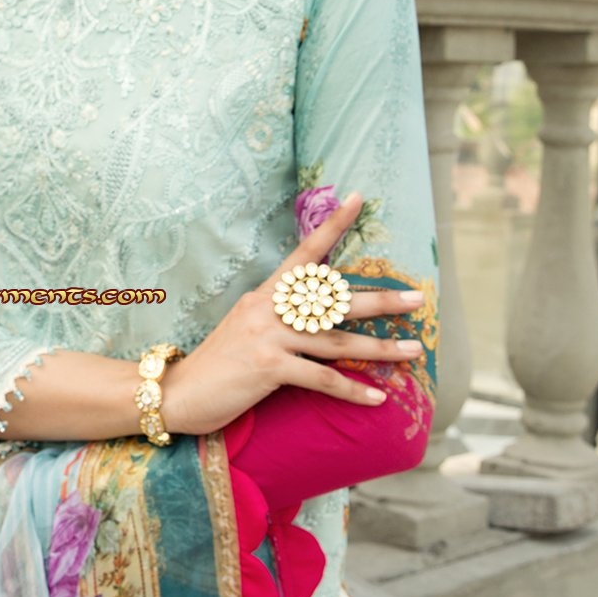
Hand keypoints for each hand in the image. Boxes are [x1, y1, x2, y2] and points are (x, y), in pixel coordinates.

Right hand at [164, 191, 427, 435]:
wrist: (180, 393)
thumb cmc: (218, 364)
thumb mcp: (247, 329)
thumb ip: (279, 319)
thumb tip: (315, 317)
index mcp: (265, 295)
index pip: (305, 253)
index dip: (332, 226)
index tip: (357, 199)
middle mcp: (268, 309)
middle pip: (334, 300)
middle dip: (381, 300)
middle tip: (417, 298)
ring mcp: (268, 337)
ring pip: (338, 341)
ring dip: (381, 348)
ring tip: (414, 350)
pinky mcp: (268, 368)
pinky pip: (322, 378)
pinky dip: (352, 389)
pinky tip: (377, 397)